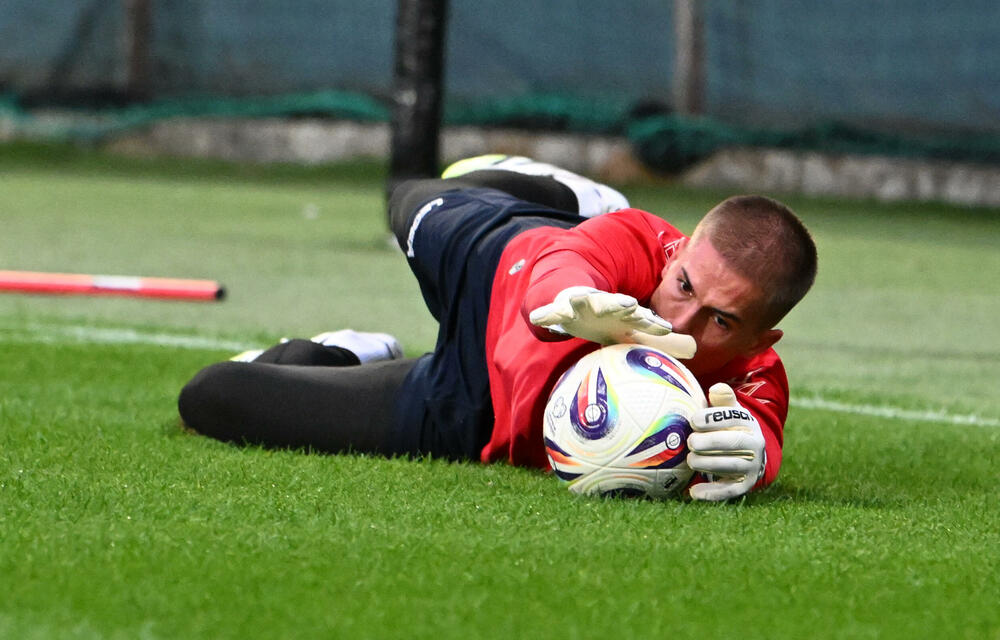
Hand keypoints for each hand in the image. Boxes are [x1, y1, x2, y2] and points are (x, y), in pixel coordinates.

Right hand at [529, 286, 694, 357]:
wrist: (579, 300)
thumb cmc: (608, 321)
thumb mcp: (631, 330)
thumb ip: (658, 339)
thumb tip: (694, 349)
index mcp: (623, 312)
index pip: (640, 317)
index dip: (650, 322)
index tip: (662, 327)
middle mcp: (604, 305)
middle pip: (613, 304)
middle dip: (619, 305)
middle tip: (628, 306)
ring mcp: (582, 303)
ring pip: (582, 301)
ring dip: (580, 301)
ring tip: (576, 304)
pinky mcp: (561, 307)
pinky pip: (551, 311)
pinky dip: (545, 313)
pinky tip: (537, 316)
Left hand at [687, 383, 765, 500]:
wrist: (750, 452)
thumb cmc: (729, 426)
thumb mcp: (728, 410)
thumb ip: (723, 399)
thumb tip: (717, 388)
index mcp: (748, 422)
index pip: (733, 418)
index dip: (712, 419)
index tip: (693, 420)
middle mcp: (754, 444)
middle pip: (734, 443)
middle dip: (711, 442)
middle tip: (691, 441)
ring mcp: (751, 466)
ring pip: (731, 466)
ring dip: (709, 464)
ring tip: (690, 460)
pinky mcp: (744, 483)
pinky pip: (729, 490)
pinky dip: (712, 493)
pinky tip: (693, 493)